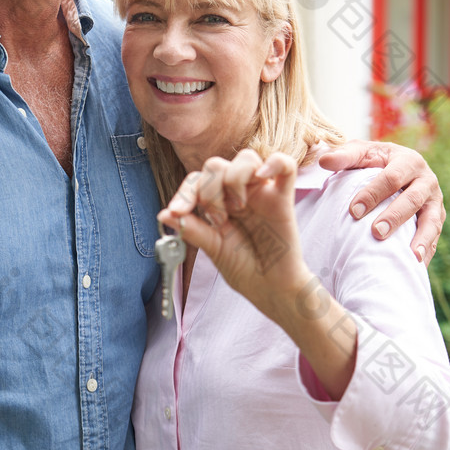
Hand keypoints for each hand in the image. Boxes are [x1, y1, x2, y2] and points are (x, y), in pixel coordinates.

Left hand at [161, 149, 356, 398]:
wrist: (272, 290)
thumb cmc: (245, 269)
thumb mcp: (214, 249)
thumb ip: (193, 229)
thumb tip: (164, 215)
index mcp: (218, 203)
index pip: (197, 180)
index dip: (185, 192)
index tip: (177, 211)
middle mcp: (238, 193)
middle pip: (216, 165)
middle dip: (209, 190)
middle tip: (219, 220)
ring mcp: (261, 193)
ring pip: (246, 159)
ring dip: (234, 179)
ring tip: (238, 208)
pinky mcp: (283, 198)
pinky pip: (285, 166)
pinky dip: (274, 162)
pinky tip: (261, 176)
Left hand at [318, 140, 444, 265]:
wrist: (402, 167)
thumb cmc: (376, 161)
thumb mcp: (362, 153)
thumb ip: (344, 156)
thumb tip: (324, 161)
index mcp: (408, 161)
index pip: (392, 178)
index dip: (373, 194)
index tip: (353, 211)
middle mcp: (427, 180)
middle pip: (413, 199)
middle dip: (395, 216)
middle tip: (376, 232)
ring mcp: (435, 201)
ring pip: (431, 220)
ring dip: (420, 238)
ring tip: (410, 255)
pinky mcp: (437, 218)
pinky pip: (435, 237)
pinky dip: (427, 251)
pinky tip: (416, 265)